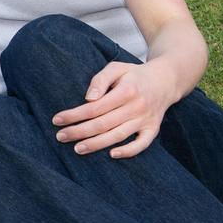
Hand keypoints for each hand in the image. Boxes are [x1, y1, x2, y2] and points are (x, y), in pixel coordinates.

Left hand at [51, 61, 176, 157]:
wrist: (166, 80)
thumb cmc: (134, 74)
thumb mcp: (116, 68)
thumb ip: (100, 80)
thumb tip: (88, 98)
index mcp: (126, 91)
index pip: (94, 107)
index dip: (74, 115)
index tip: (57, 120)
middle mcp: (137, 107)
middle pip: (103, 123)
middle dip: (79, 132)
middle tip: (60, 137)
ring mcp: (146, 119)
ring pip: (118, 135)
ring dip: (97, 144)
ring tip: (77, 149)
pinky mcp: (153, 128)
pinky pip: (142, 144)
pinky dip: (129, 151)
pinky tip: (111, 155)